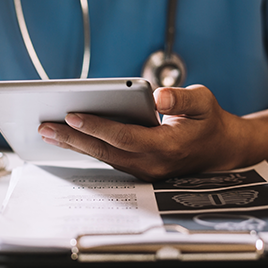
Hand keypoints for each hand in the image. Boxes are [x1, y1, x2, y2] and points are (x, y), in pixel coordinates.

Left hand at [37, 85, 245, 180]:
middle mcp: (153, 163)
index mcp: (167, 147)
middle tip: (46, 126)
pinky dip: (87, 147)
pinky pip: (108, 158)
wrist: (221, 150)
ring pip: (103, 157)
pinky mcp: (138, 169)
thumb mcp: (204, 102)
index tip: (73, 115)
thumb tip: (159, 97)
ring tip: (49, 130)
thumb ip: (182, 99)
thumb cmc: (209, 122)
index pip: (124, 137)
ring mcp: (144, 170)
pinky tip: (69, 137)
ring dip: (75, 144)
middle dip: (73, 138)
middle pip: (105, 151)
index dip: (97, 126)